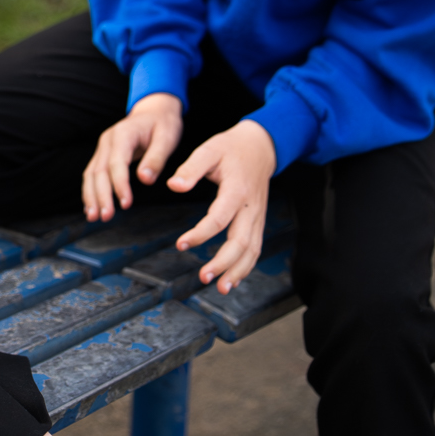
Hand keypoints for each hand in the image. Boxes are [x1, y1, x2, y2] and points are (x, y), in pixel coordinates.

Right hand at [82, 93, 183, 221]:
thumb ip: (156, 158)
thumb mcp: (167, 138)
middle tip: (105, 217)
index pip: (117, 163)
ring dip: (91, 196)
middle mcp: (108, 140)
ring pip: (91, 174)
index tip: (126, 204)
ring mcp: (103, 147)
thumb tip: (145, 180)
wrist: (154, 111)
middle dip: (100, 195)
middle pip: (99, 171)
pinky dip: (91, 191)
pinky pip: (93, 174)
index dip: (120, 184)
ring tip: (94, 217)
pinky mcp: (104, 155)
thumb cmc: (163, 124)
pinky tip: (92, 207)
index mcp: (123, 134)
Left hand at [169, 119, 275, 294]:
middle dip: (224, 263)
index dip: (200, 234)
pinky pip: (255, 248)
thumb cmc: (230, 148)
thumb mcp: (208, 150)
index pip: (219, 218)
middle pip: (241, 241)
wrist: (260, 147)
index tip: (181, 244)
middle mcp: (251, 208)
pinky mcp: (258, 222)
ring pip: (252, 250)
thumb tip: (174, 186)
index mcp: (237, 190)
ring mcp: (257, 217)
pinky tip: (231, 278)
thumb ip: (190, 168)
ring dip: (238, 271)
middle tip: (203, 278)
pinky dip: (245, 266)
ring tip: (220, 288)